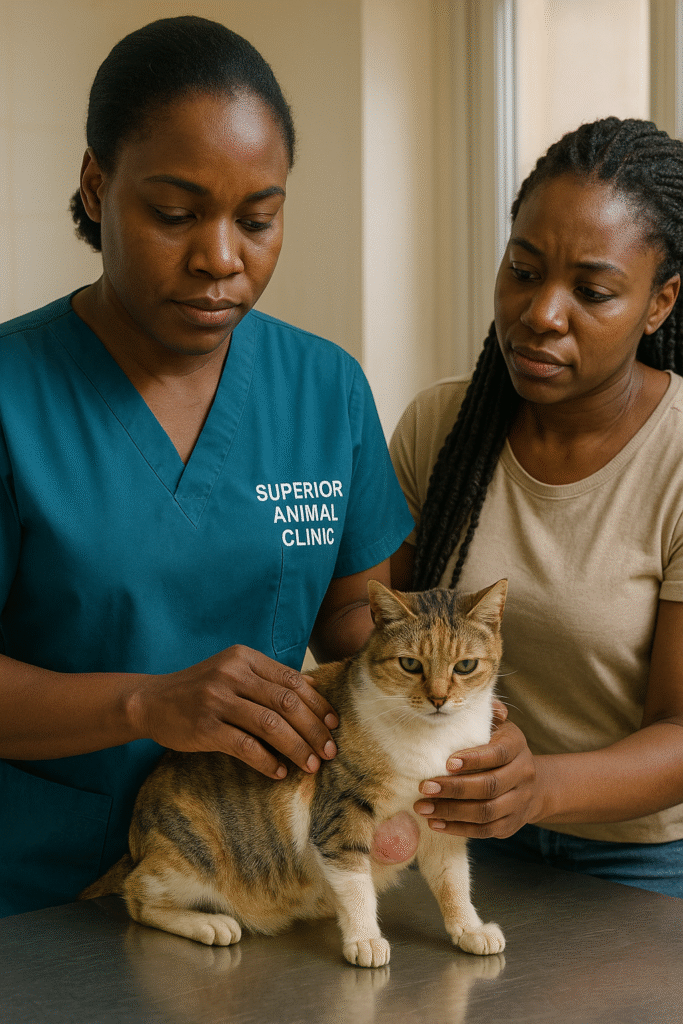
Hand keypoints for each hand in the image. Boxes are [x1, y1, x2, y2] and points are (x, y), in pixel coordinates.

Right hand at [130, 645, 337, 778]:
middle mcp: (232, 674)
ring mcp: (217, 700)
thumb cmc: (200, 689)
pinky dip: (267, 761)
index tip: (334, 724)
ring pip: (271, 725)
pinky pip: (246, 746)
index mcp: (244, 658)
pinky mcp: (205, 727)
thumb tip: (314, 692)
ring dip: (296, 748)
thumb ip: (267, 680)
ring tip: (311, 765)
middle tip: (330, 751)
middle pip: (287, 703)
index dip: (318, 704)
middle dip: (314, 730)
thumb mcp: (233, 672)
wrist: (151, 701)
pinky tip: (279, 772)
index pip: (292, 681)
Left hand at [414, 702, 540, 837]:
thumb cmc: (501, 748)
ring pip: (486, 812)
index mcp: (517, 746)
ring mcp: (519, 803)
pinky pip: (484, 831)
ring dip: (451, 811)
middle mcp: (523, 775)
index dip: (474, 759)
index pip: (498, 754)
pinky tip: (435, 823)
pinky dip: (458, 828)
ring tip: (422, 807)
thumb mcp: (499, 727)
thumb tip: (488, 702)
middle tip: (424, 787)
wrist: (534, 784)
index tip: (446, 762)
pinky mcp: (510, 825)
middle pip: (490, 786)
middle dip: (454, 788)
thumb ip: (489, 713)